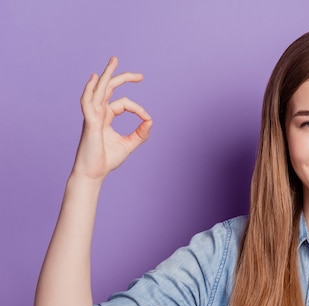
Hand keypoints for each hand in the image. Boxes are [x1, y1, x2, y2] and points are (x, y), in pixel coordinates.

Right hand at [72, 56, 152, 179]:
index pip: (123, 103)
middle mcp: (98, 113)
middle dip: (122, 77)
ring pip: (99, 90)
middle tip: (139, 74)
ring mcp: (92, 116)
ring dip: (106, 75)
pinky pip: (88, 102)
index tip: (147, 119)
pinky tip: (94, 78)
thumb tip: (150, 120)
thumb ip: (140, 133)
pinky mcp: (89, 123)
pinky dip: (90, 89)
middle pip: (109, 88)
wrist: (93, 173)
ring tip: (114, 60)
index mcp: (106, 117)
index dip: (138, 109)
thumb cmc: (107, 160)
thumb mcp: (129, 144)